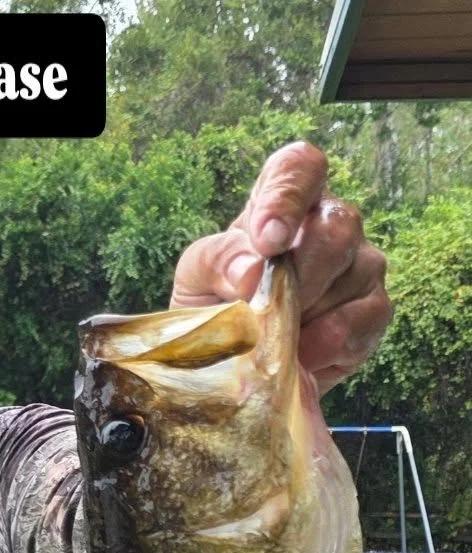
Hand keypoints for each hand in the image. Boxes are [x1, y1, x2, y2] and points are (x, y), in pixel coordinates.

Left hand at [171, 141, 390, 393]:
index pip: (300, 168)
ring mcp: (360, 264)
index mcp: (282, 200)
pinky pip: (366, 318)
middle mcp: (331, 222)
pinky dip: (328, 343)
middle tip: (267, 310)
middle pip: (337, 227)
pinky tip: (301, 355)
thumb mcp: (197, 279)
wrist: (235, 364)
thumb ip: (218, 261)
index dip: (288, 196)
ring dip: (308, 315)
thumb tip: (252, 271)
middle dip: (300, 276)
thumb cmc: (216, 304)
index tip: (266, 240)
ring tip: (276, 337)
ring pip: (355, 274)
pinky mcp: (374, 310)